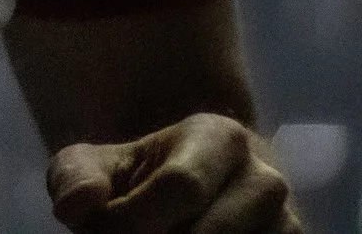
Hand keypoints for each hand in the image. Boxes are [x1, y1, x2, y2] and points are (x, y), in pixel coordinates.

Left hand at [48, 112, 298, 233]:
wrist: (183, 194)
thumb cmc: (133, 179)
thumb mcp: (92, 166)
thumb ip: (76, 179)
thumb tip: (76, 206)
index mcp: (219, 138)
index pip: (180, 186)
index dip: (131, 222)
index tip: (93, 233)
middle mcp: (265, 180)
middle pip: (209, 233)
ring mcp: (285, 224)